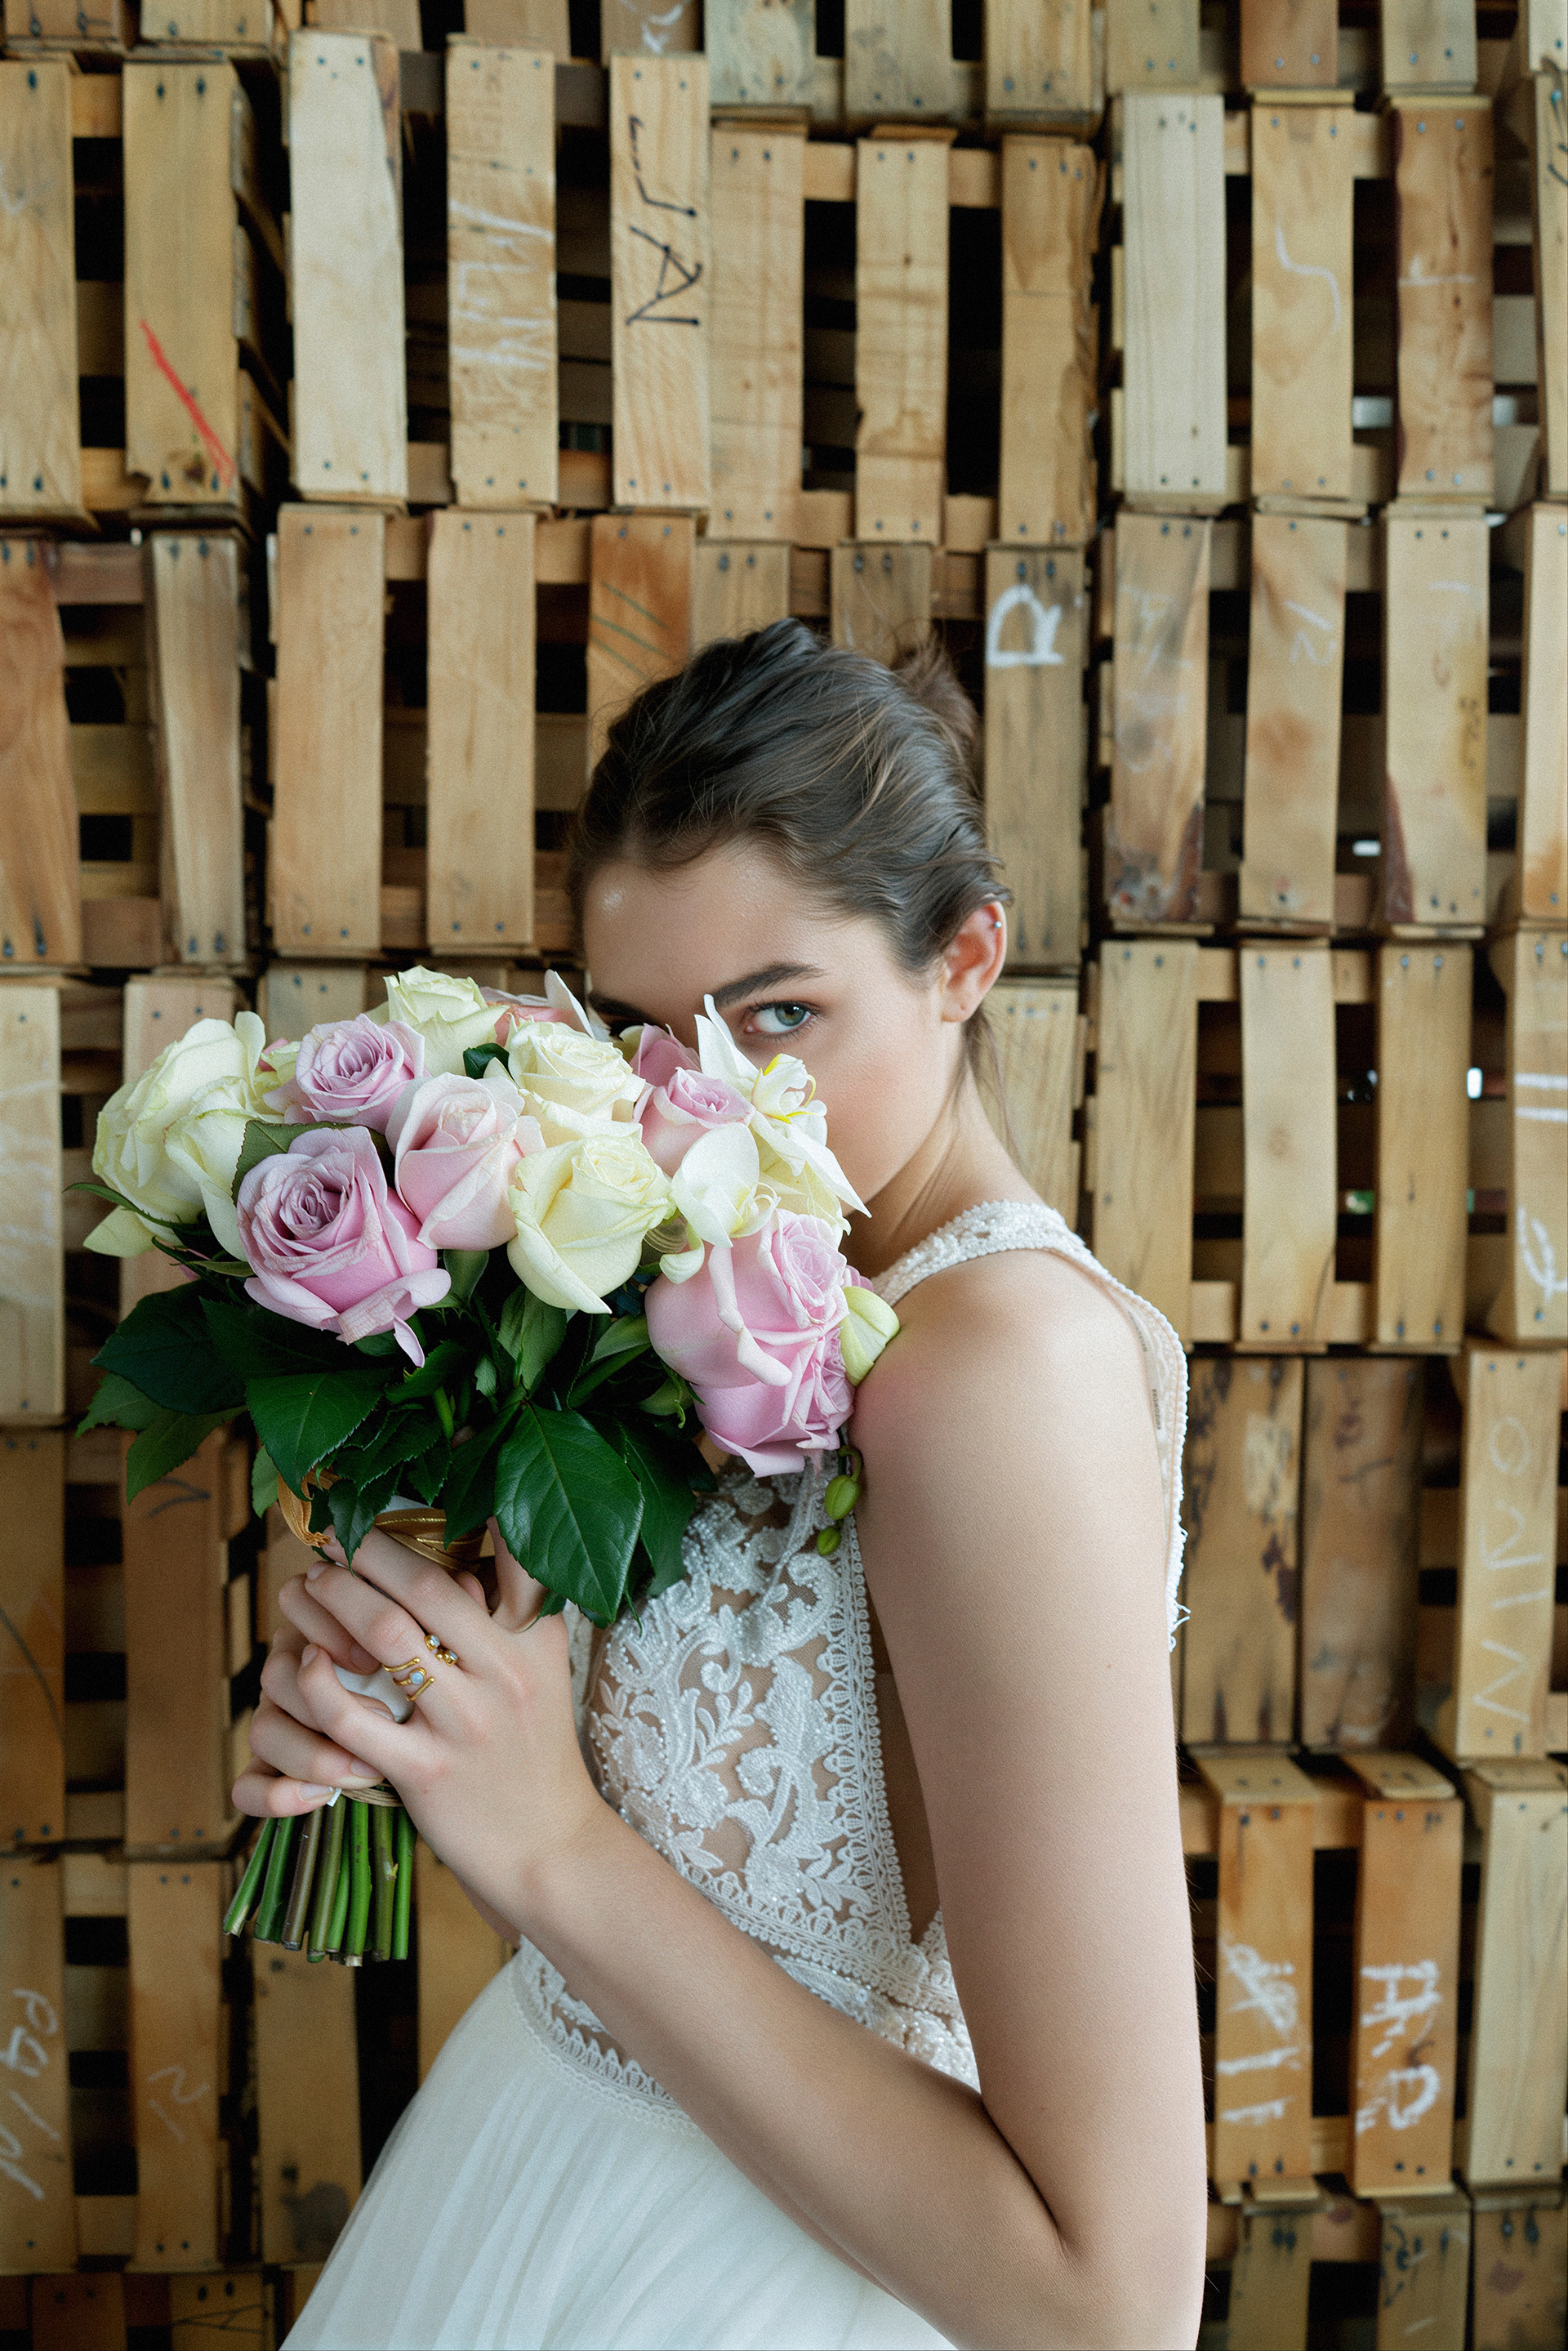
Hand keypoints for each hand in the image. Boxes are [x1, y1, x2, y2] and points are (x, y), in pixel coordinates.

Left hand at [234, 1523, 600, 1935]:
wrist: (548, 1847)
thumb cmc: (536, 1753)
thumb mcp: (542, 1671)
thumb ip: (512, 1615)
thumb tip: (464, 1561)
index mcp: (535, 1638)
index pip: (512, 1551)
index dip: (461, 1512)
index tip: (411, 1499)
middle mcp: (505, 1670)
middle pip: (423, 1584)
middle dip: (366, 1551)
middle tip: (335, 1540)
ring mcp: (464, 1721)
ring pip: (384, 1635)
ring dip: (334, 1599)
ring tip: (310, 1586)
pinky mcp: (424, 1770)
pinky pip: (352, 1716)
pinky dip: (319, 1680)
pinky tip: (308, 1663)